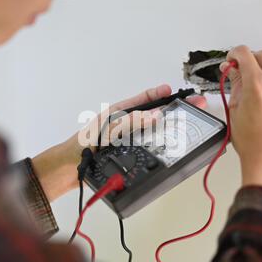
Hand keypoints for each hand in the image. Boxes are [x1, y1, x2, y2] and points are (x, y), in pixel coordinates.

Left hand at [32, 84, 206, 201]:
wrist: (70, 170)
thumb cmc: (83, 145)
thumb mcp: (108, 128)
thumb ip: (131, 120)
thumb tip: (155, 115)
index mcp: (119, 112)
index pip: (144, 99)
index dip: (161, 94)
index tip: (176, 92)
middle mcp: (124, 124)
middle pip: (152, 115)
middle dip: (172, 111)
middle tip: (190, 108)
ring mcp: (127, 140)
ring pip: (152, 131)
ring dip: (167, 129)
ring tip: (184, 126)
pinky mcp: (127, 154)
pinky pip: (147, 147)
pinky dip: (159, 146)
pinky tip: (168, 148)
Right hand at [220, 46, 261, 192]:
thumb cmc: (252, 142)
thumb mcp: (235, 110)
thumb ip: (234, 85)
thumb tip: (232, 72)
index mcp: (257, 84)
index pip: (244, 54)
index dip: (233, 55)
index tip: (229, 61)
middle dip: (248, 60)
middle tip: (237, 72)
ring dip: (260, 71)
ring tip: (249, 90)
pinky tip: (261, 98)